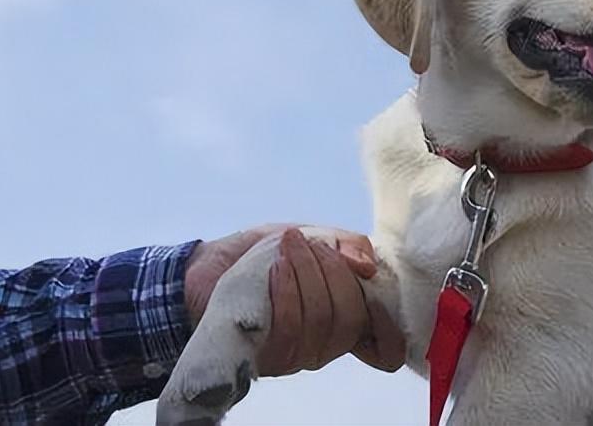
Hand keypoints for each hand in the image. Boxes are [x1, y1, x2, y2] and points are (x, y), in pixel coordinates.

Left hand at [184, 224, 404, 375]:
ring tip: (288, 247)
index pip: (383, 346)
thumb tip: (369, 266)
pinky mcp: (267, 356)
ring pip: (322, 320)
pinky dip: (287, 289)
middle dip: (334, 271)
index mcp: (342, 316)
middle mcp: (325, 343)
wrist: (204, 269)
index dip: (388, 326)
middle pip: (351, 317)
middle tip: (311, 243)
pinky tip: (276, 267)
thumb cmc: (261, 254)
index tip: (373, 285)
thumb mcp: (309, 236)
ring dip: (307, 274)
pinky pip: (291, 327)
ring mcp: (297, 354)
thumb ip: (343, 244)